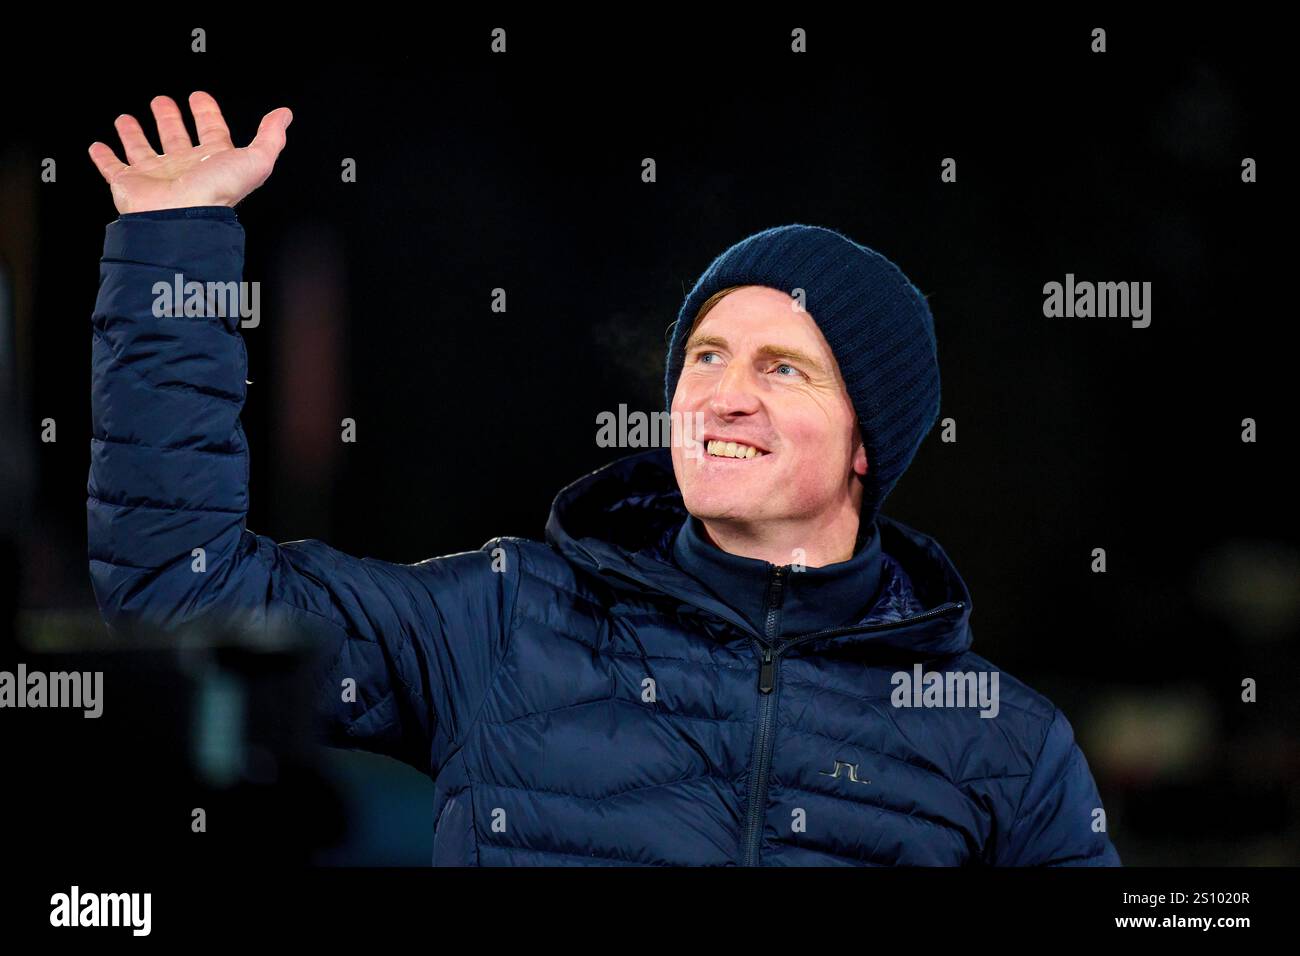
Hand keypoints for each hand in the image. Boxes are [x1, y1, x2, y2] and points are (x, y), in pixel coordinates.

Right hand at [88, 91, 291, 213]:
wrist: (182, 218)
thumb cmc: (217, 193)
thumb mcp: (256, 161)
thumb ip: (270, 137)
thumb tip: (284, 116)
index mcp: (212, 161)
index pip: (211, 131)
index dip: (207, 113)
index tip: (199, 97)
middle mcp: (184, 168)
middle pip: (175, 137)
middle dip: (169, 118)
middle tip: (162, 101)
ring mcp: (156, 176)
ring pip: (143, 149)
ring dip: (135, 134)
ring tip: (126, 119)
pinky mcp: (129, 184)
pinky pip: (112, 168)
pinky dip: (104, 157)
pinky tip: (98, 146)